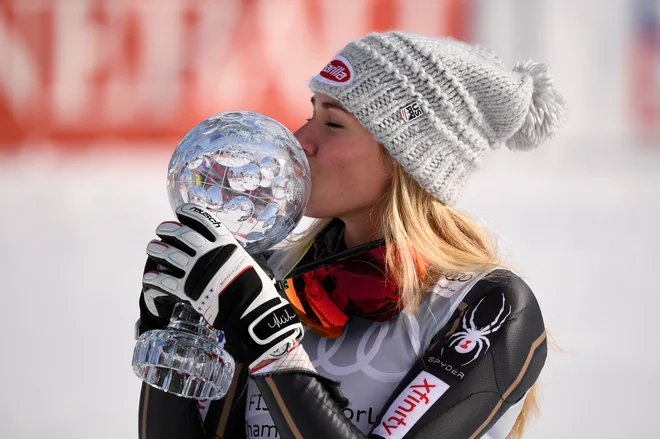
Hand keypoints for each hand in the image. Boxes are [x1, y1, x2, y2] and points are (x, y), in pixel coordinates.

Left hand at [141, 203, 303, 369]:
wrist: (250, 309)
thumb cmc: (254, 286)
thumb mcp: (245, 260)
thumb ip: (230, 253)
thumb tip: (224, 251)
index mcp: (225, 242)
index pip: (203, 219)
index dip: (189, 212)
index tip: (180, 211)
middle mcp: (208, 252)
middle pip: (181, 234)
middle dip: (168, 229)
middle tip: (162, 229)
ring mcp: (196, 270)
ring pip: (169, 255)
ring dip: (157, 250)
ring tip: (152, 248)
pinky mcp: (187, 289)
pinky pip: (164, 281)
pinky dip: (154, 278)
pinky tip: (149, 277)